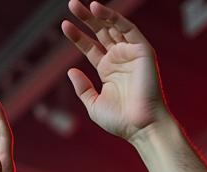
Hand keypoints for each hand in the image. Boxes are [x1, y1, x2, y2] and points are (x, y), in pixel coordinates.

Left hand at [62, 2, 168, 142]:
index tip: (64, 26)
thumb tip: (70, 71)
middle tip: (72, 4)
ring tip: (80, 5)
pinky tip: (98, 9)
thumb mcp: (94, 105)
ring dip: (97, 14)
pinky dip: (113, 17)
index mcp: (108, 70)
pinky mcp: (142, 50)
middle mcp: (119, 59)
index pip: (90, 47)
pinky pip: (127, 27)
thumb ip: (83, 88)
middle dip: (86, 19)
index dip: (77, 36)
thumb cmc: (119, 120)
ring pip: (112, 27)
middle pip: (100, 32)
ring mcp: (130, 53)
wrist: (141, 126)